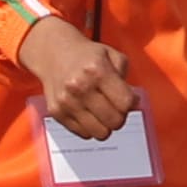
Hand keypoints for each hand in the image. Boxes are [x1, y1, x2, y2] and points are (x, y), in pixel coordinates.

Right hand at [19, 15, 137, 139]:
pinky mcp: (56, 112)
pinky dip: (89, 127)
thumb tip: (133, 103)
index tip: (128, 99)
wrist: (53, 53)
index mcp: (97, 71)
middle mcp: (80, 87)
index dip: (131, 103)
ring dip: (105, 125)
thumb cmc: (87, 55)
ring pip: (100, 133)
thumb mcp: (112, 55)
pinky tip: (87, 112)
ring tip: (102, 111)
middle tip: (115, 107)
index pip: (126, 103)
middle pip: (115, 122)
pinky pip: (84, 134)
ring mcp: (66, 102)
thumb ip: (126, 78)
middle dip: (120, 116)